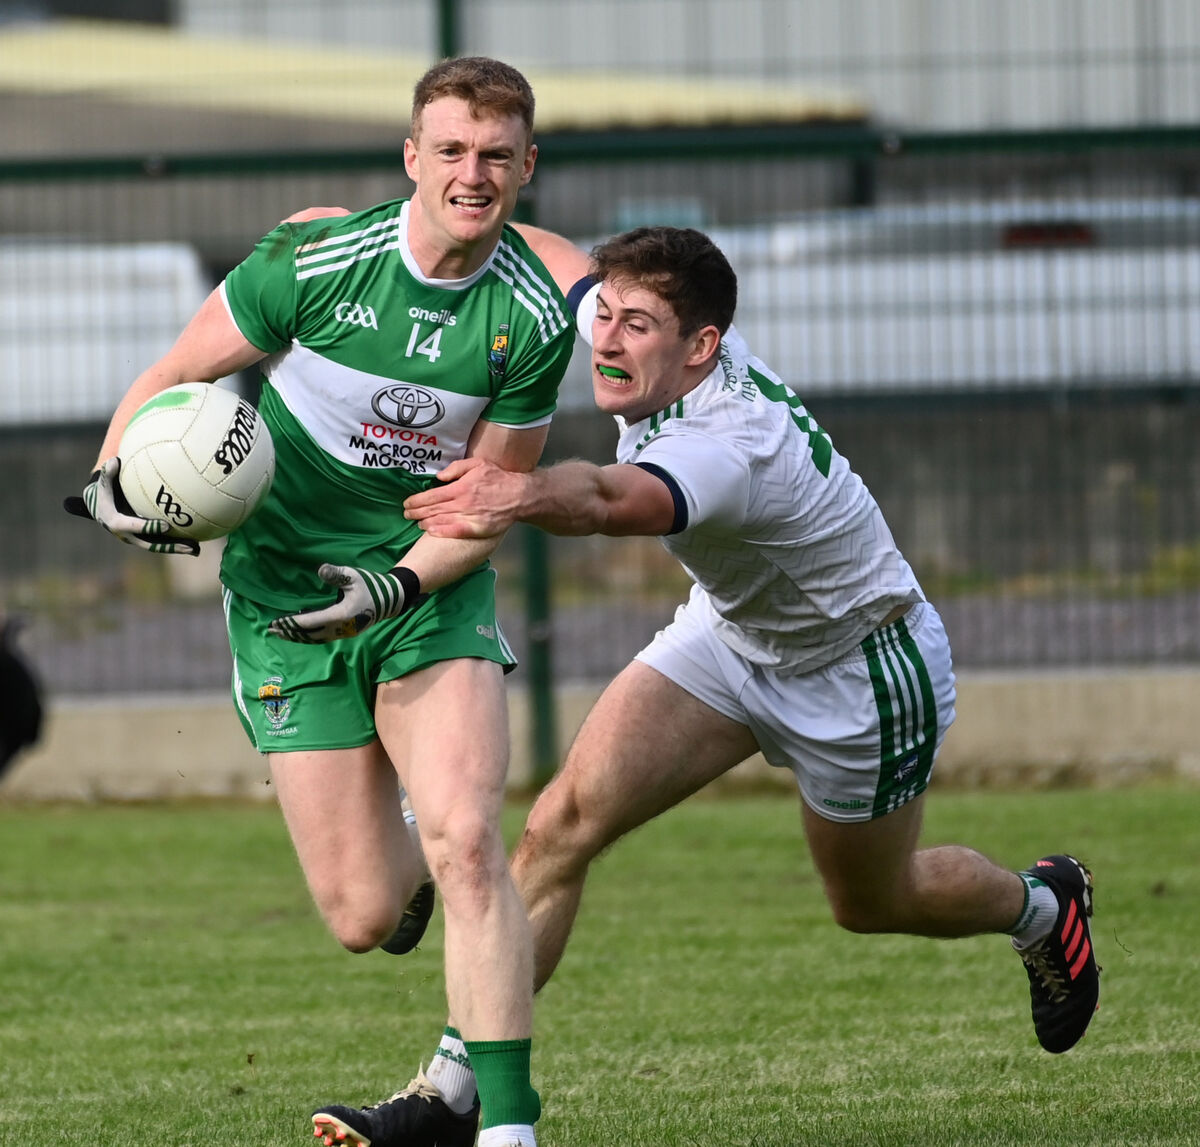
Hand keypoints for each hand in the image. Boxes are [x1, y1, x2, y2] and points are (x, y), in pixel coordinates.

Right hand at [62, 458, 199, 556]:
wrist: (99, 508)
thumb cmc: (103, 493)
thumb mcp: (102, 484)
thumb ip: (108, 473)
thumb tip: (114, 461)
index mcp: (117, 523)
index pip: (134, 527)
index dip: (150, 528)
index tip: (166, 526)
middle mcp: (128, 536)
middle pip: (151, 544)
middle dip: (170, 546)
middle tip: (188, 546)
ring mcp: (137, 539)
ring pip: (158, 546)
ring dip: (177, 549)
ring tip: (197, 549)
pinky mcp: (144, 539)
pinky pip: (161, 542)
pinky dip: (176, 543)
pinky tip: (195, 542)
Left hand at [268, 563, 421, 642]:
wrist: (391, 600)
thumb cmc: (371, 585)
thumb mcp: (354, 576)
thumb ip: (336, 574)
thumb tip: (320, 570)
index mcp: (341, 615)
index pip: (311, 622)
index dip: (292, 623)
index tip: (276, 622)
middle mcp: (340, 628)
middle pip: (310, 634)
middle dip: (290, 632)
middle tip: (271, 630)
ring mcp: (343, 633)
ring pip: (315, 639)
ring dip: (298, 637)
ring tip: (282, 634)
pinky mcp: (345, 633)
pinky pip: (322, 638)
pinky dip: (308, 636)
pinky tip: (300, 633)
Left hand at [403, 457, 521, 538]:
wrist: (519, 495)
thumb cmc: (498, 478)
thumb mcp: (478, 464)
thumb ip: (457, 468)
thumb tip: (439, 477)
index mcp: (461, 487)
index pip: (432, 495)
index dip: (416, 500)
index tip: (407, 503)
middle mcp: (463, 503)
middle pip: (433, 509)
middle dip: (416, 512)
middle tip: (406, 514)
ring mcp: (470, 517)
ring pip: (441, 520)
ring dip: (425, 522)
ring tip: (416, 522)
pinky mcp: (478, 528)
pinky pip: (455, 531)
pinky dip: (442, 531)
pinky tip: (431, 532)